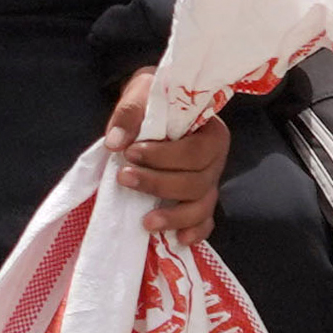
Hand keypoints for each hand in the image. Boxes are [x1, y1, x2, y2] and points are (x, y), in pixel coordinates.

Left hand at [102, 70, 227, 242]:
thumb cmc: (152, 102)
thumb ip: (130, 113)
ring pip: (201, 206)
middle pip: (197, 182)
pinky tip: (177, 238)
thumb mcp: (141, 93)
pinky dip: (194, 232)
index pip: (195, 151)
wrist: (153, 110)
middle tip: (124, 178)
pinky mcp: (201, 200)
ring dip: (174, 216)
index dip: (164, 157)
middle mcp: (216, 159)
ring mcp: (210, 182)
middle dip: (159, 184)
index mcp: (210, 131)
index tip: (131, 152)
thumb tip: (116, 142)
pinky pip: (205, 222)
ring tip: (145, 221)